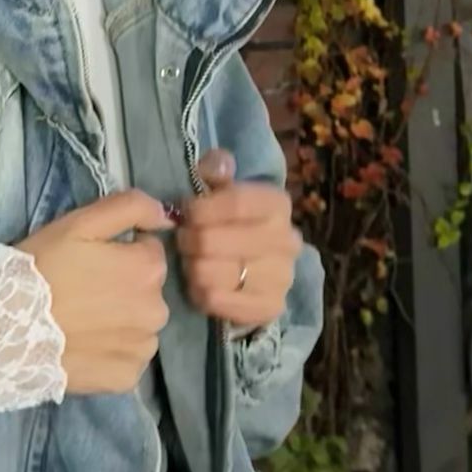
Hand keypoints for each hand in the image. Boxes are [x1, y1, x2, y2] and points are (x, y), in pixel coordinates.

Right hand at [15, 190, 174, 395]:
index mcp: (149, 269)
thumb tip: (167, 215)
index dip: (120, 253)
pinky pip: (128, 359)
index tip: (91, 261)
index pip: (148, 252)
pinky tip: (85, 347)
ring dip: (121, 322)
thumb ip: (129, 208)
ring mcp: (143, 348)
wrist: (7, 329)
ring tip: (82, 321)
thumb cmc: (43, 269)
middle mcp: (158, 310)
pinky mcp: (127, 378)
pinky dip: (112, 353)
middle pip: (147, 291)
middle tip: (83, 291)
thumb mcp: (80, 223)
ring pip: (140, 326)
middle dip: (125, 288)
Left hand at [174, 149, 300, 330]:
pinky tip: (199, 284)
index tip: (185, 213)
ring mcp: (282, 277)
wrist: (256, 267)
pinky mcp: (270, 307)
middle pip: (215, 241)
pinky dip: (199, 293)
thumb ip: (215, 168)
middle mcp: (288, 240)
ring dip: (192, 267)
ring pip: (212, 273)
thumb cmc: (232, 221)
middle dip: (190, 240)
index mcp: (277, 204)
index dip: (201, 209)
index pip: (235, 203)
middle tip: (183, 240)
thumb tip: (220, 163)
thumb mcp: (223, 188)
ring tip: (191, 261)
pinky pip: (217, 301)